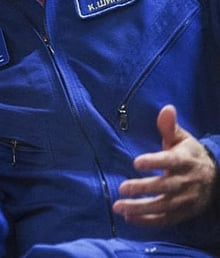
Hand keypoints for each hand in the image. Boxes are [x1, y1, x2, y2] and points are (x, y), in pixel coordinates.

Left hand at [113, 104, 216, 225]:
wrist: (215, 177)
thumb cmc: (189, 154)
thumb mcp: (181, 139)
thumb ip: (169, 127)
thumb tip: (166, 108)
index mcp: (184, 160)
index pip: (170, 161)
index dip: (154, 162)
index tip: (136, 162)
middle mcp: (186, 181)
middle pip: (165, 187)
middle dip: (144, 189)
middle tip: (122, 188)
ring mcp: (186, 199)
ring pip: (163, 206)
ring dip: (140, 208)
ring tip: (118, 206)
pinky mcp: (183, 213)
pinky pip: (166, 219)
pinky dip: (148, 221)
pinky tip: (128, 218)